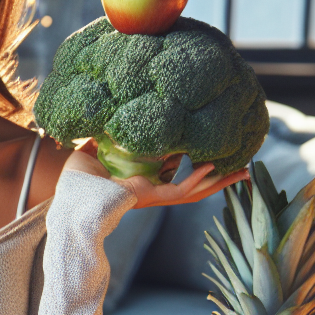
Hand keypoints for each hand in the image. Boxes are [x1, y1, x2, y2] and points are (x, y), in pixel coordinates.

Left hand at [62, 149, 246, 209]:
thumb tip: (110, 116)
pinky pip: (180, 190)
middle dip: (220, 179)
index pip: (177, 175)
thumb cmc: (77, 176)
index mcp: (143, 182)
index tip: (216, 156)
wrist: (69, 190)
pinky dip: (197, 181)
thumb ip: (106, 136)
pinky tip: (214, 170)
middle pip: (195, 186)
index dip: (198, 167)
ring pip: (195, 192)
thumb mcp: (96, 149)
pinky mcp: (150, 197)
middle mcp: (152, 191)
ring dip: (219, 182)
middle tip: (245, 170)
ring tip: (244, 173)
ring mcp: (153, 196)